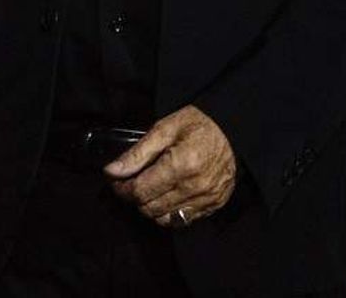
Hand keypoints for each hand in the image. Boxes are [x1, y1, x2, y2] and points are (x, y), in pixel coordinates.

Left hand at [105, 105, 237, 227]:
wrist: (234, 129)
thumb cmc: (198, 124)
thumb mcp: (165, 128)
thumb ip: (138, 152)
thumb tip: (112, 171)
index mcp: (181, 165)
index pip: (140, 191)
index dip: (122, 189)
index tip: (116, 181)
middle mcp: (195, 187)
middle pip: (150, 208)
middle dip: (135, 197)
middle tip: (132, 183)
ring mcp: (207, 199)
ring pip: (164, 219)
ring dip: (151, 207)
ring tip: (150, 189)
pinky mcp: (214, 205)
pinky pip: (183, 220)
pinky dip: (170, 212)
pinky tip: (168, 195)